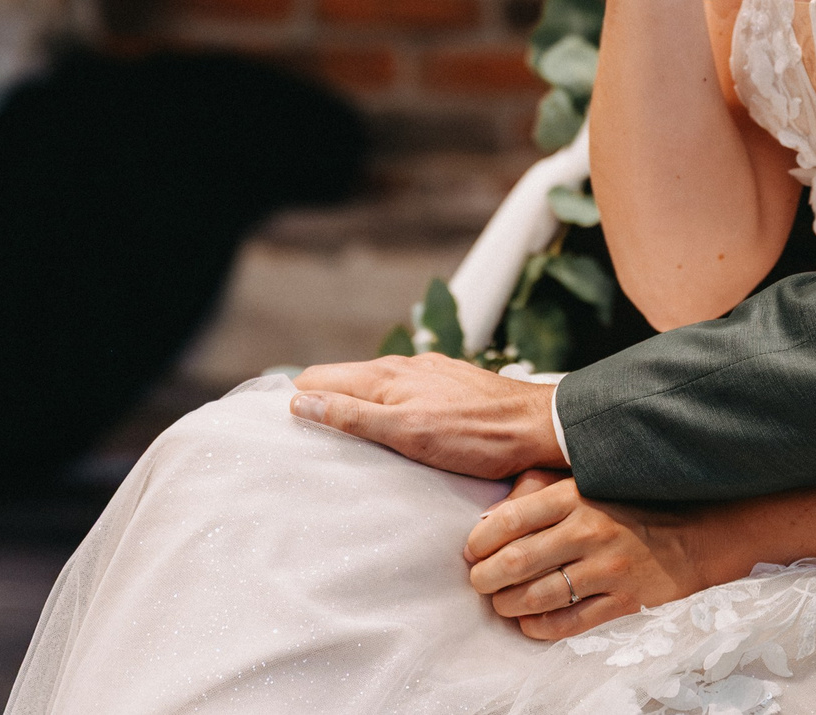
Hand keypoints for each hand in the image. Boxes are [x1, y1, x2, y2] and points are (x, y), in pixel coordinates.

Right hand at [289, 354, 563, 477]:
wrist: (539, 428)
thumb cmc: (477, 436)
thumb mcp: (409, 432)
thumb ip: (354, 416)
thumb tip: (300, 401)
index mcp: (386, 376)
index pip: (318, 378)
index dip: (295, 401)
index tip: (276, 431)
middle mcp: (403, 368)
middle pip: (341, 382)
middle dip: (317, 405)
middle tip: (299, 445)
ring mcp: (426, 377)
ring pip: (370, 390)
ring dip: (349, 410)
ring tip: (337, 446)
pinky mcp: (446, 389)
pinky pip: (399, 398)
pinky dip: (381, 413)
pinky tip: (387, 437)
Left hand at [465, 475, 704, 639]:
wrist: (696, 534)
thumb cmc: (630, 508)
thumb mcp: (588, 485)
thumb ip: (539, 494)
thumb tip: (489, 519)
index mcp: (576, 496)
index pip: (510, 519)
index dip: (479, 540)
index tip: (471, 551)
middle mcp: (590, 531)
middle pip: (515, 561)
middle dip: (485, 578)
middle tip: (479, 582)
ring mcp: (608, 569)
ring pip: (536, 596)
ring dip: (506, 605)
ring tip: (500, 603)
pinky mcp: (624, 602)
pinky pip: (567, 624)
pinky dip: (537, 627)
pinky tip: (528, 621)